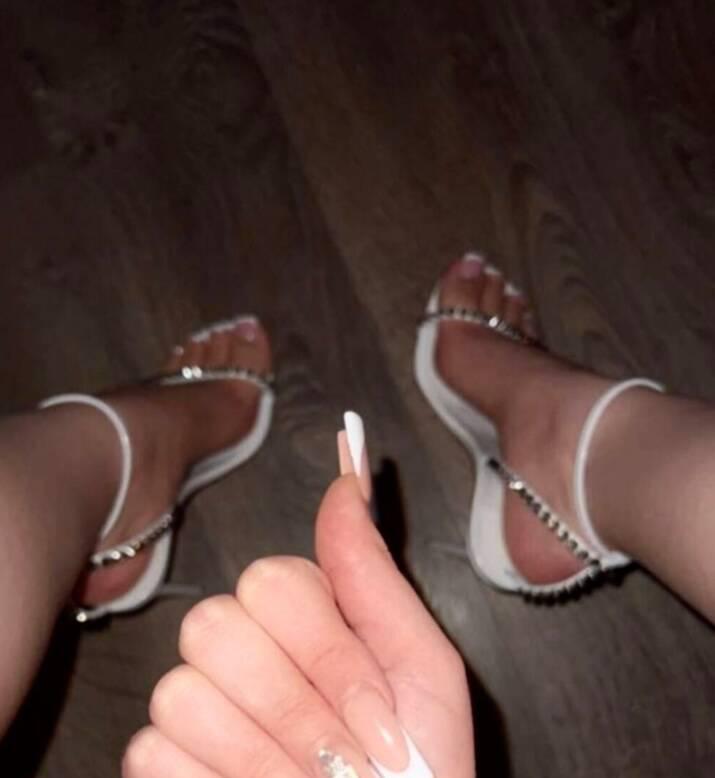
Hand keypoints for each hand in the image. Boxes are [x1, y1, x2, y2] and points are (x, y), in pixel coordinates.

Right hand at [123, 475, 474, 777]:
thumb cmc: (418, 768)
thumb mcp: (420, 666)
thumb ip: (373, 574)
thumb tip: (349, 473)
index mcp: (305, 615)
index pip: (273, 579)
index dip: (329, 653)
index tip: (381, 714)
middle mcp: (241, 644)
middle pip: (214, 623)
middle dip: (295, 706)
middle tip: (349, 758)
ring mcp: (194, 701)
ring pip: (182, 689)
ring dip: (262, 756)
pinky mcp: (158, 761)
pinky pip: (153, 750)